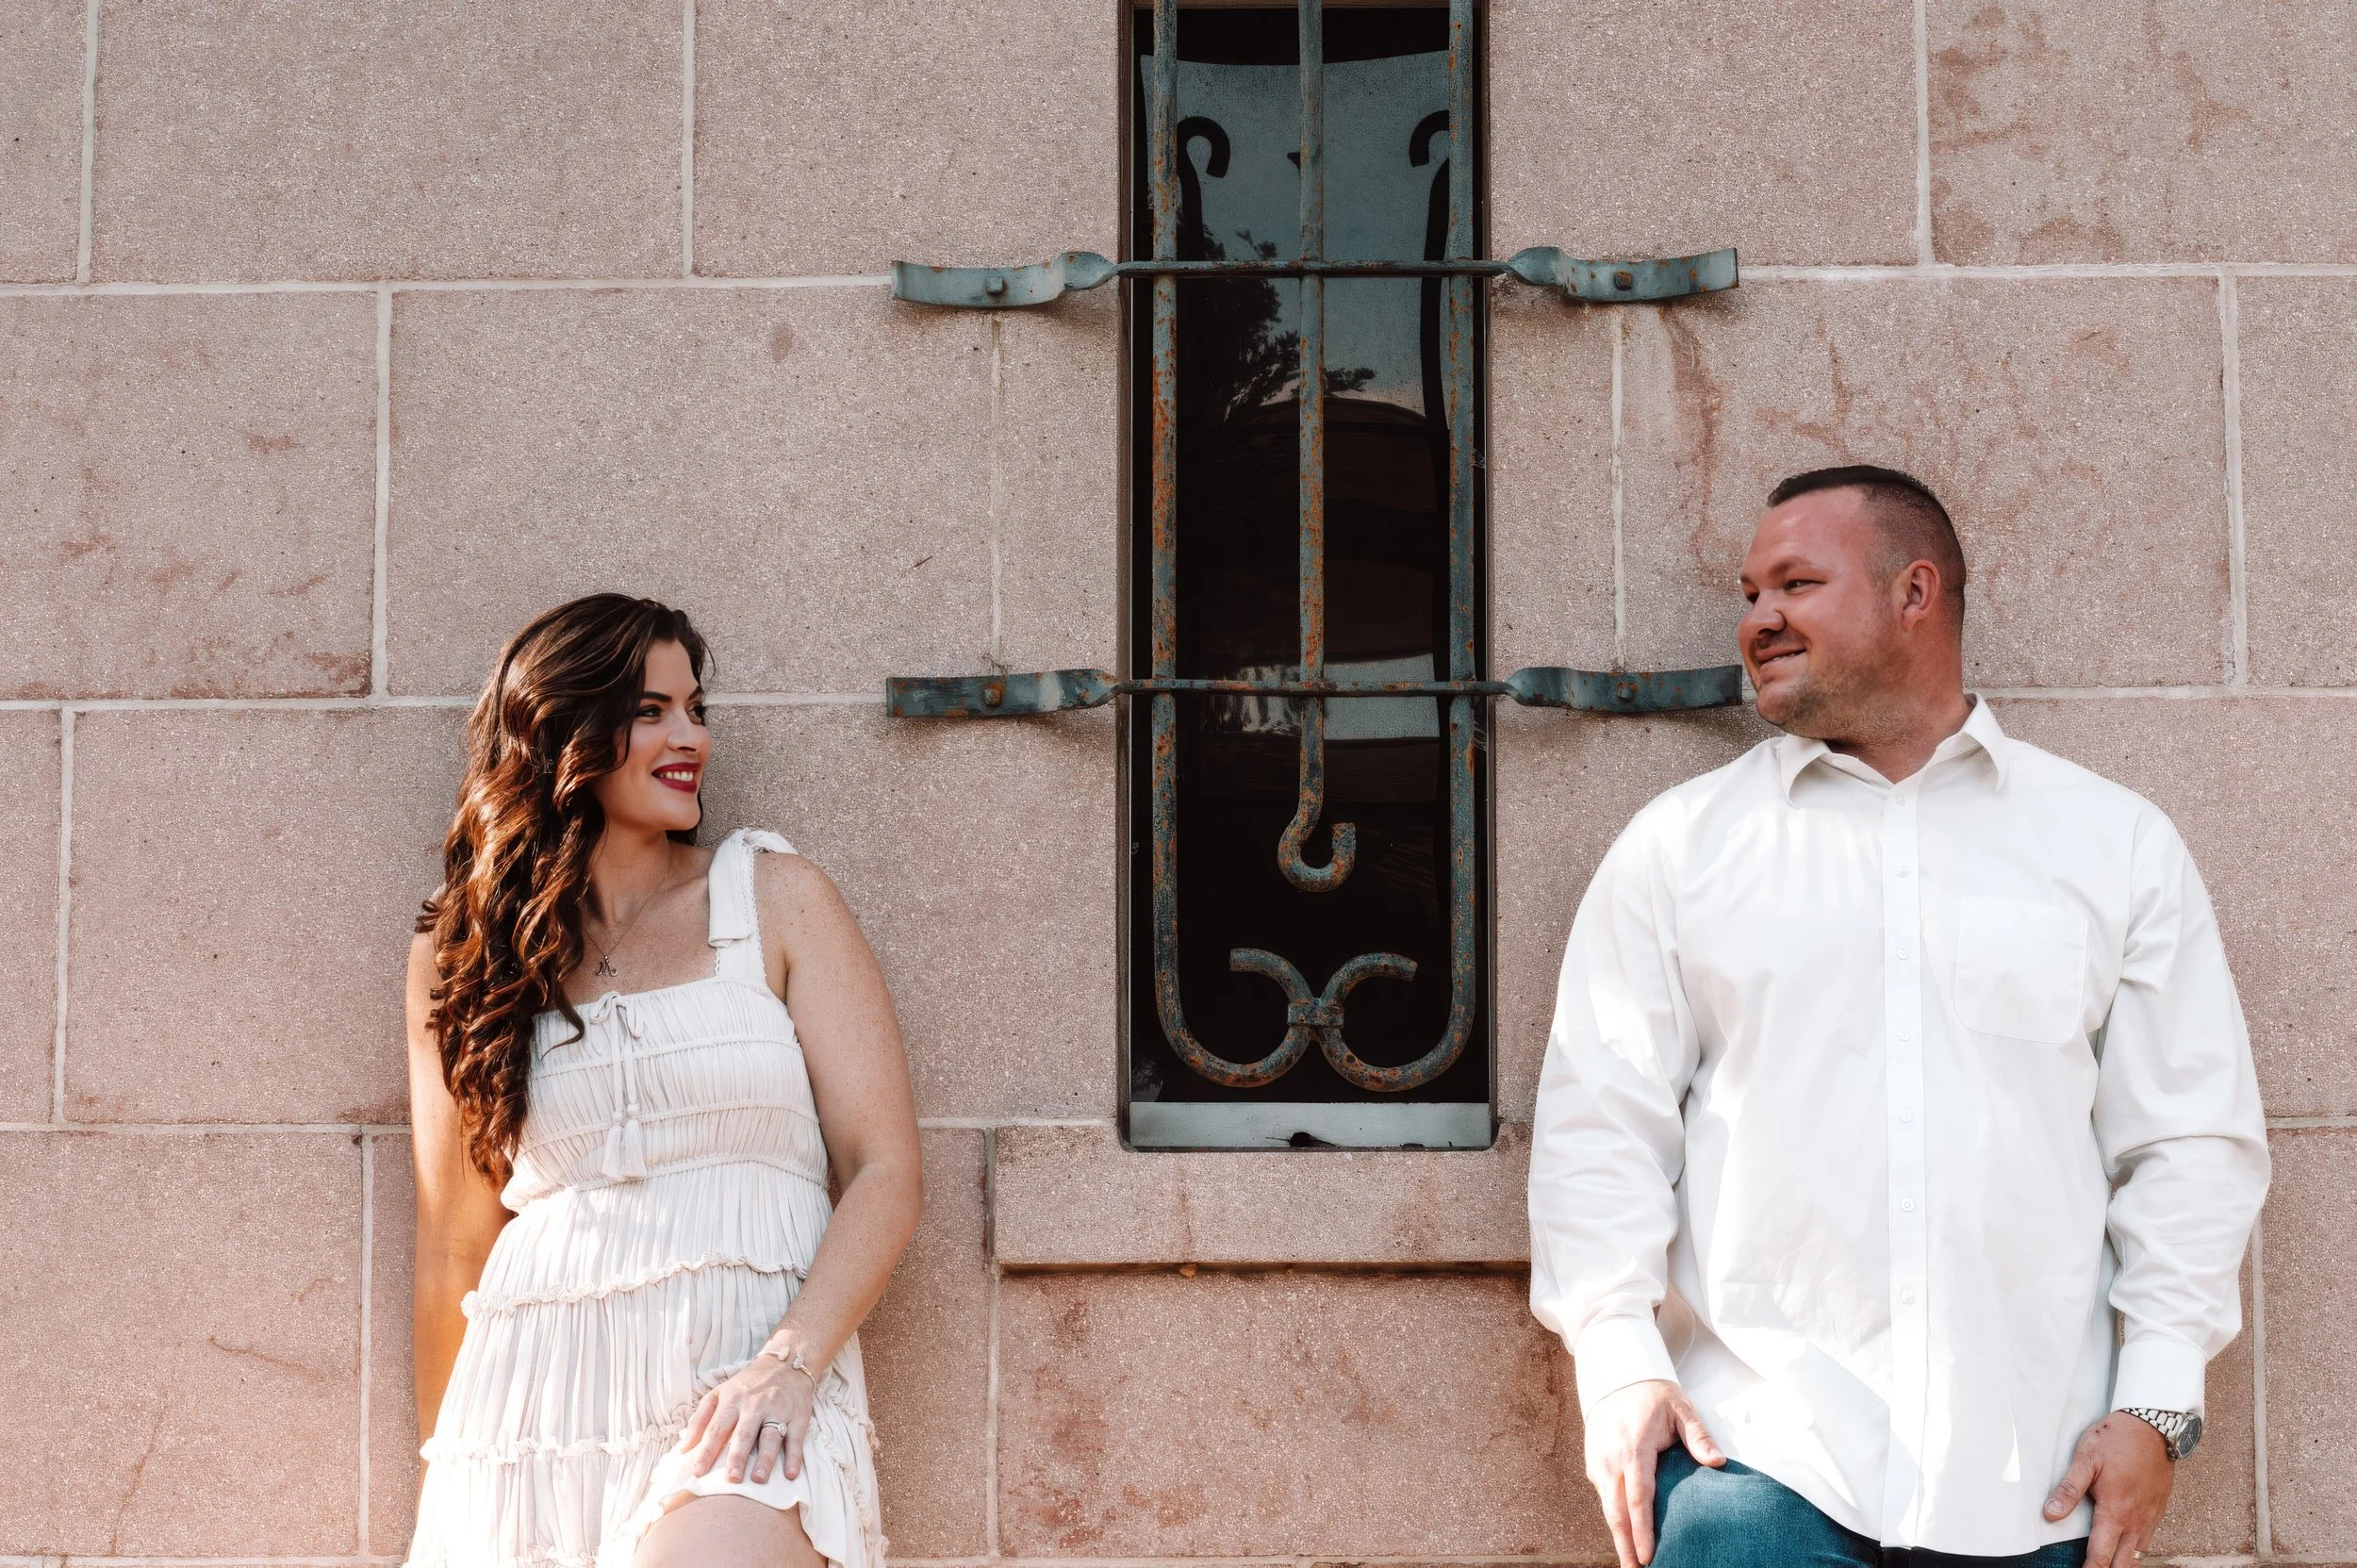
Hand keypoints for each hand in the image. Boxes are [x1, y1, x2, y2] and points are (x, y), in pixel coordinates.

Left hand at [677, 1354, 817, 1486]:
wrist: (785, 1364)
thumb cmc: (747, 1385)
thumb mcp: (719, 1394)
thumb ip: (700, 1420)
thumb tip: (684, 1448)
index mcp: (732, 1400)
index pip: (716, 1429)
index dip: (707, 1451)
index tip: (698, 1472)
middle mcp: (755, 1405)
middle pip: (744, 1434)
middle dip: (737, 1457)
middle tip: (732, 1479)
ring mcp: (778, 1410)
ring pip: (770, 1437)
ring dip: (765, 1459)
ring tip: (758, 1478)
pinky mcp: (798, 1416)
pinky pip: (796, 1439)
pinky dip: (794, 1457)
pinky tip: (790, 1474)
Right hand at [1584, 1379, 1724, 1567]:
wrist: (1616, 1376)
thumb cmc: (1653, 1395)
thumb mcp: (1681, 1408)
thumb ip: (1698, 1436)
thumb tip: (1718, 1462)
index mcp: (1635, 1448)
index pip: (1638, 1496)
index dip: (1642, 1529)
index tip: (1648, 1556)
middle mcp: (1612, 1458)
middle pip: (1616, 1512)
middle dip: (1625, 1545)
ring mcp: (1599, 1462)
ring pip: (1606, 1507)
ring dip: (1617, 1536)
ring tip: (1629, 1561)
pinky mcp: (1593, 1463)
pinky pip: (1603, 1496)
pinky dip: (1612, 1518)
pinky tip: (1623, 1535)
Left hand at [2044, 1412, 2173, 1566]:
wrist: (2154, 1426)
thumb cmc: (2116, 1439)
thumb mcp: (2085, 1459)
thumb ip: (2068, 1490)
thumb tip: (2049, 1514)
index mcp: (2115, 1512)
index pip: (2101, 1556)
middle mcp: (2136, 1522)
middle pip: (2123, 1564)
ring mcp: (2150, 1518)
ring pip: (2138, 1556)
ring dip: (2121, 1565)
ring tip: (2105, 1565)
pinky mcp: (2158, 1511)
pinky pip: (2147, 1542)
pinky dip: (2135, 1552)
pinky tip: (2124, 1550)